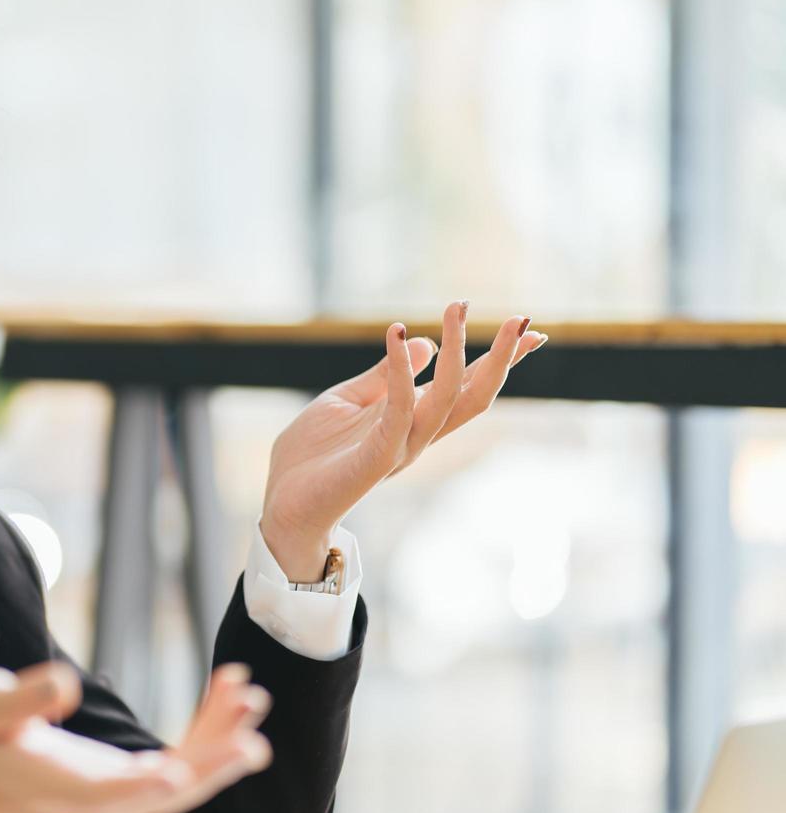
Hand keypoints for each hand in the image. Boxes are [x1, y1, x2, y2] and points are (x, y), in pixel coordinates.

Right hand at [0, 660, 271, 812]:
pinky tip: (231, 685)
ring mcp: (128, 791)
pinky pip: (185, 755)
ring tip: (251, 697)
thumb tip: (63, 686)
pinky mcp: (142, 775)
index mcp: (61, 790)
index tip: (177, 776)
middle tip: (249, 741)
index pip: (108, 796)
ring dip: (222, 740)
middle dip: (209, 768)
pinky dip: (211, 724)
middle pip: (164, 795)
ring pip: (185, 775)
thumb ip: (18, 699)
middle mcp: (104, 801)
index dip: (142, 788)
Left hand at [259, 302, 547, 574]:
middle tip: (522, 319)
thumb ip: (383, 375)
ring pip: (447, 400)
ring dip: (458, 352)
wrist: (283, 502)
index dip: (500, 360)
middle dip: (502, 359)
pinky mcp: (377, 458)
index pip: (466, 387)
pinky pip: (399, 409)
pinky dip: (402, 371)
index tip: (530, 328)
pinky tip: (402, 337)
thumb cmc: (313, 455)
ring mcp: (401, 448)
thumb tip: (425, 341)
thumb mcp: (348, 400)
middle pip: (474, 397)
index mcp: (413, 421)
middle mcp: (416, 436)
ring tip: (459, 309)